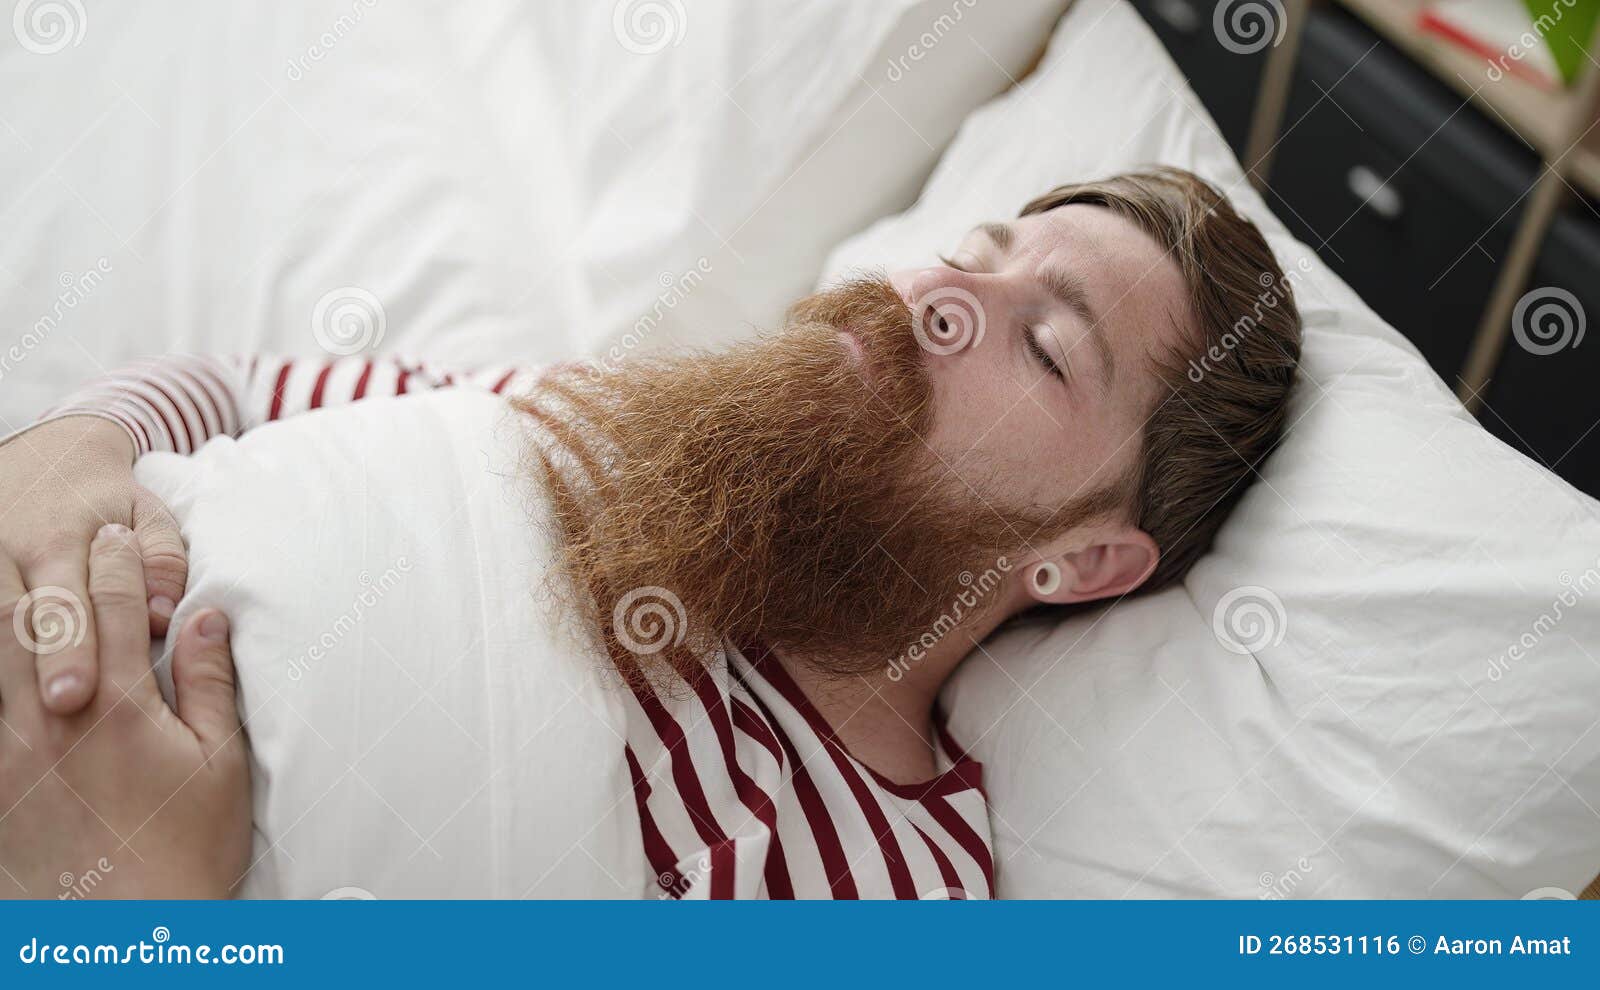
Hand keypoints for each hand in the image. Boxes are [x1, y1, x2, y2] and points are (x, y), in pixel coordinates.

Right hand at [0, 416, 188, 714]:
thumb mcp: (145, 511)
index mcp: (59, 542)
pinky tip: (5, 705)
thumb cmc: (108, 499)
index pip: (65, 605)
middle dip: (41, 664)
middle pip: (18, 622)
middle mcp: (12, 557)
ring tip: (22, 729)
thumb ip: (161, 560)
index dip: (72, 649)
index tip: (84, 694)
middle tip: (61, 708)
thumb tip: (165, 615)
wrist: (46, 453)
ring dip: (7, 669)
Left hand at [0, 524, 250, 897]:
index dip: (118, 561)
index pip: (114, 606)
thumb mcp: (223, 762)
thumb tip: (204, 616)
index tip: (121, 536)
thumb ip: (209, 683)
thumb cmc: (189, 846)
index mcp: (122, 705)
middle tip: (69, 544)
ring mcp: (11, 749)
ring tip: (19, 580)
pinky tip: (4, 655)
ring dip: (10, 609)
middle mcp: (55, 716)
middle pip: (39, 614)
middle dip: (58, 570)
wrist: (130, 931)